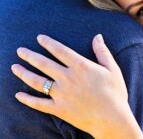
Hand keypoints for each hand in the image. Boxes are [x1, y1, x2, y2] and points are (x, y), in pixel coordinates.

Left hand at [11, 34, 142, 138]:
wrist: (112, 118)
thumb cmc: (115, 93)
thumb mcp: (112, 69)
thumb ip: (102, 52)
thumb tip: (97, 36)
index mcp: (81, 66)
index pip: (60, 50)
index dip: (48, 43)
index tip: (39, 38)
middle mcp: (68, 78)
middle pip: (44, 64)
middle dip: (30, 56)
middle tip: (20, 50)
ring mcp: (61, 94)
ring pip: (37, 81)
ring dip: (24, 73)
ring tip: (15, 67)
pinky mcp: (58, 109)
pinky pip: (38, 103)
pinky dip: (27, 99)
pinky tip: (18, 95)